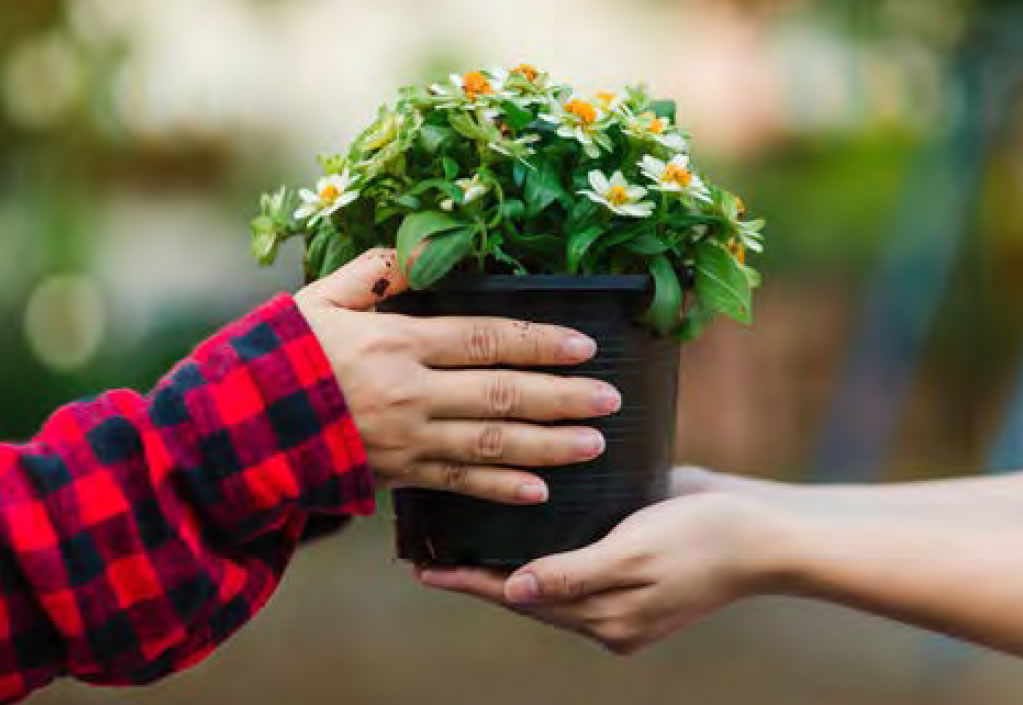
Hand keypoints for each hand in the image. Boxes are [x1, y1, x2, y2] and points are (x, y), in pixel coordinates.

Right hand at [295, 248, 620, 504]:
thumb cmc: (279, 358)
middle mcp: (411, 393)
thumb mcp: (320, 300)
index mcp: (397, 343)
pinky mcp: (396, 476)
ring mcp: (406, 440)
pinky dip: (499, 490)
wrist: (234, 431)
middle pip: (503, 393)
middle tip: (611, 399)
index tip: (583, 345)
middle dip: (563, 397)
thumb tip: (425, 245)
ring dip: (548, 445)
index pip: (485, 339)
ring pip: (491, 443)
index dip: (539, 341)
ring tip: (595, 445)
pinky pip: (457, 486)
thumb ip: (377, 272)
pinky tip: (539, 492)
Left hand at [417, 467, 790, 653]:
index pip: (518, 598)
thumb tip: (513, 591)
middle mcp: (606, 612)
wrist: (762, 533)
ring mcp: (620, 593)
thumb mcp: (634, 555)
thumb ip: (573, 575)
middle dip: (479, 572)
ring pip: (546, 579)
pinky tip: (519, 529)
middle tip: (427, 550)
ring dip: (505, 559)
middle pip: (526, 593)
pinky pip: (573, 564)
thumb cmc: (702, 539)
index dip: (469, 582)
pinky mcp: (630, 567)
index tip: (421, 569)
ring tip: (460, 540)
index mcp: (605, 619)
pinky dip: (542, 548)